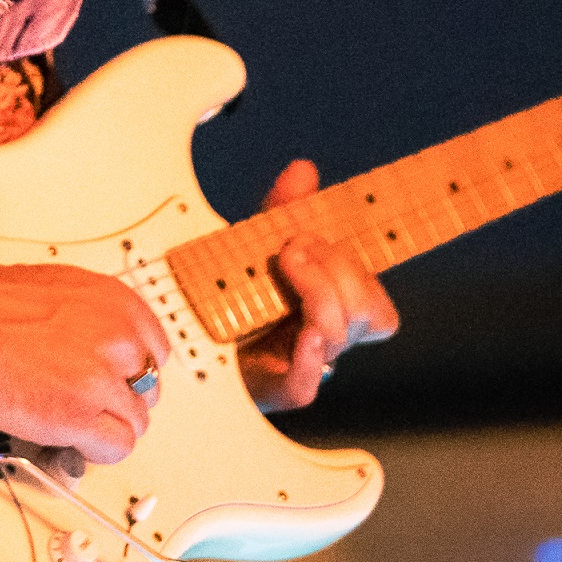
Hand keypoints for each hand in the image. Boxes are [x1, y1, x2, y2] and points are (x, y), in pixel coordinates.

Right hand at [0, 244, 159, 463]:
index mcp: (116, 302)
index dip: (127, 372)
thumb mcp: (62, 292)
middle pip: (146, 391)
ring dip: (102, 427)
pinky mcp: (78, 416)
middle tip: (80, 400)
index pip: (155, 353)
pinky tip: (66, 436)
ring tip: (66, 418)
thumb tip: (101, 349)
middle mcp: (118, 338)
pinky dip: (93, 449)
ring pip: (132, 424)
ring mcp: (100, 378)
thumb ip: (94, 321)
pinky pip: (115, 448)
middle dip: (115, 400)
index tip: (110, 380)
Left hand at [236, 159, 399, 411]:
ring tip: (286, 264)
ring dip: (320, 291)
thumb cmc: (229, 293)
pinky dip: (307, 357)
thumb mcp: (254, 244)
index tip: (331, 234)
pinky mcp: (269, 392)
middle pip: (367, 310)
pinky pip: (303, 387)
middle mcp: (325, 343)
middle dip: (336, 266)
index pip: (376, 305)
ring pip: (340, 336)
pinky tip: (303, 332)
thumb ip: (281, 210)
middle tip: (293, 245)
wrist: (185, 339)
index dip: (364, 272)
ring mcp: (300, 368)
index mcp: (331, 312)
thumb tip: (303, 169)